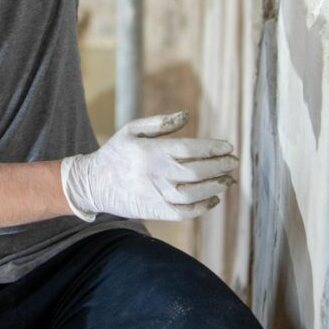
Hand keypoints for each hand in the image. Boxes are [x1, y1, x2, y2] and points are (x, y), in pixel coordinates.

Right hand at [61, 112, 238, 221]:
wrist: (94, 183)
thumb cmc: (116, 152)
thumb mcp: (132, 129)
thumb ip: (160, 123)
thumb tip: (187, 115)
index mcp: (152, 152)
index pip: (191, 149)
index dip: (213, 148)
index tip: (228, 147)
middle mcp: (157, 174)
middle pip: (198, 171)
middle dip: (220, 167)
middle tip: (234, 163)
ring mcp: (157, 196)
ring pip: (195, 194)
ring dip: (216, 186)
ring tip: (228, 180)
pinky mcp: (157, 212)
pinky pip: (185, 212)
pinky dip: (203, 207)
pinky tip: (213, 199)